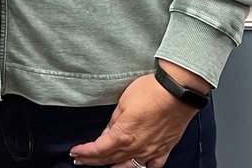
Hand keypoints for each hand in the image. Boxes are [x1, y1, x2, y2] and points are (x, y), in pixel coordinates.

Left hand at [69, 72, 199, 167]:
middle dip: (92, 161)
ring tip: (102, 165)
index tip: (74, 152)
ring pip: (128, 166)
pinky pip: (151, 165)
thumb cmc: (150, 92)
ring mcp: (151, 151)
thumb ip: (114, 121)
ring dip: (113, 166)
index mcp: (123, 136)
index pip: (98, 150)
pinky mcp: (164, 150)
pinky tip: (136, 164)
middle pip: (110, 159)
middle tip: (80, 160)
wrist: (177, 92)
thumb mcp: (123, 102)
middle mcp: (136, 148)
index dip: (84, 152)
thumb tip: (108, 133)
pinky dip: (141, 166)